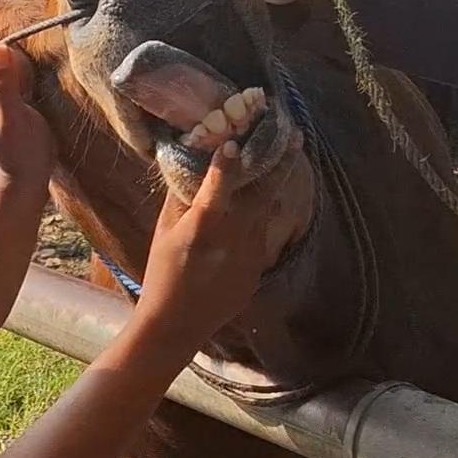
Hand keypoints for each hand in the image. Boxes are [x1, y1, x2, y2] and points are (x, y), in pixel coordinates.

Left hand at [0, 43, 53, 181]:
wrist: (30, 164)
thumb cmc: (20, 147)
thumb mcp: (11, 117)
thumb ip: (3, 84)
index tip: (13, 83)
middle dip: (8, 65)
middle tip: (18, 93)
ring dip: (17, 70)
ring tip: (21, 96)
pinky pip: (9, 62)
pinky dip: (21, 73)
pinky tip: (23, 94)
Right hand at [135, 140, 302, 345]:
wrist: (178, 323)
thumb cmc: (163, 272)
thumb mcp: (164, 231)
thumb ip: (183, 198)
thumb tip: (194, 165)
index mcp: (204, 226)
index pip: (219, 186)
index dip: (227, 162)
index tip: (236, 141)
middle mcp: (234, 237)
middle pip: (265, 191)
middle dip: (281, 160)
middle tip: (294, 134)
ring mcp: (252, 253)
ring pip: (267, 210)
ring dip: (273, 185)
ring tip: (285, 157)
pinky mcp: (259, 267)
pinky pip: (263, 234)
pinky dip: (261, 217)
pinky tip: (258, 208)